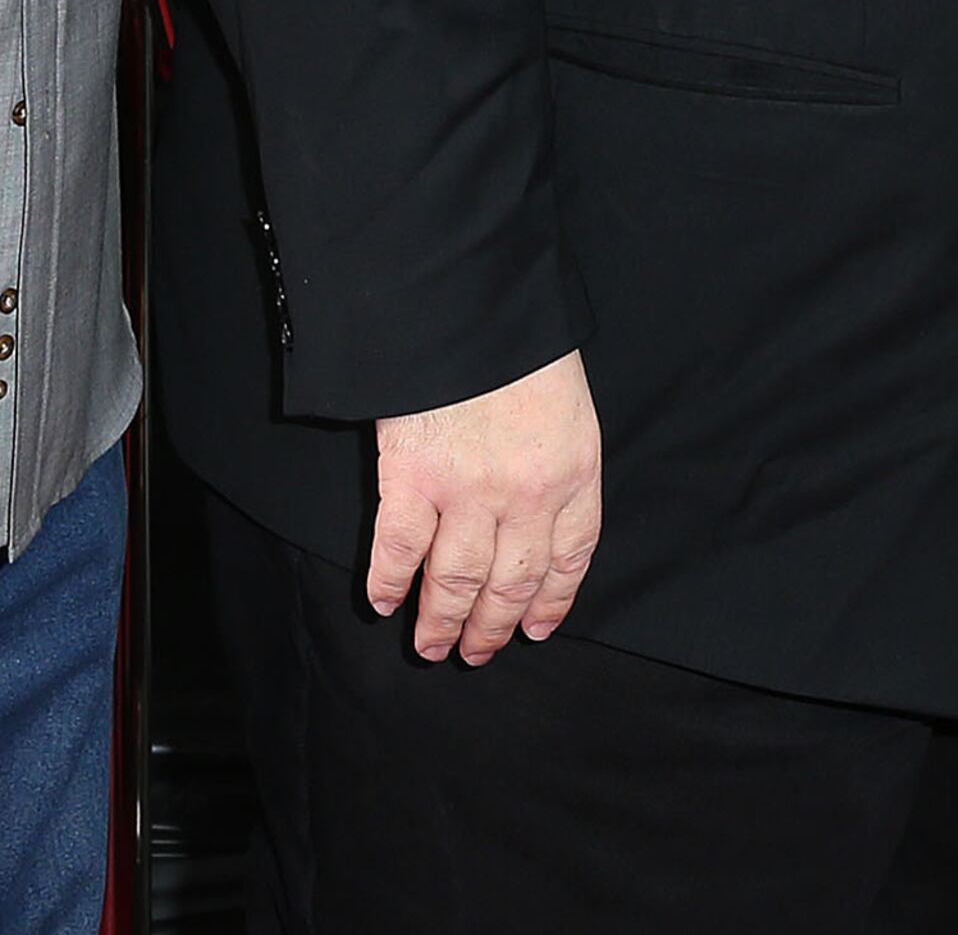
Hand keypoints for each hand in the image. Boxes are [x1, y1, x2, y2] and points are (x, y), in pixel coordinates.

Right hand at [369, 350, 602, 663]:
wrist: (471, 304)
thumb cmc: (519, 339)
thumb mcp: (564, 395)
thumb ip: (556, 450)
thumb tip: (536, 500)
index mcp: (574, 467)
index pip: (570, 554)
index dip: (552, 599)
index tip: (535, 627)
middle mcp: (526, 493)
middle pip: (513, 581)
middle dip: (493, 626)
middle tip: (477, 653)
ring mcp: (467, 491)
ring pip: (456, 580)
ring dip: (442, 621)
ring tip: (431, 645)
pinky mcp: (411, 478)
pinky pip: (399, 549)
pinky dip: (389, 582)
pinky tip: (384, 602)